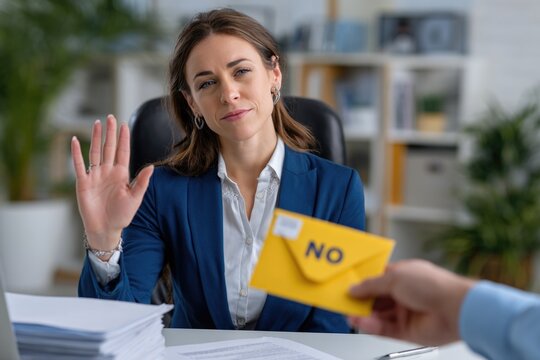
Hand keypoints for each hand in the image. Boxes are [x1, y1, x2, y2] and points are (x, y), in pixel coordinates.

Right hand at [71, 115, 153, 256]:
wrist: (106, 229)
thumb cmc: (122, 215)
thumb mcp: (135, 198)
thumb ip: (142, 182)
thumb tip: (152, 166)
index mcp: (121, 174)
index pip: (122, 152)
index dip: (123, 139)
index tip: (125, 125)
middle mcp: (108, 172)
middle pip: (109, 148)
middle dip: (110, 133)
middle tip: (111, 117)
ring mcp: (95, 176)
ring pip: (95, 152)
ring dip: (96, 138)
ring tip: (97, 123)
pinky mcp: (84, 183)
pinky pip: (79, 165)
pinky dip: (77, 153)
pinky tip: (76, 140)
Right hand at [348, 259, 474, 345]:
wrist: (455, 309)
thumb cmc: (433, 285)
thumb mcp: (394, 277)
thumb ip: (371, 285)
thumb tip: (354, 288)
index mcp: (402, 276)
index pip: (376, 279)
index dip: (361, 282)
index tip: (346, 284)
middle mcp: (403, 294)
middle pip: (375, 298)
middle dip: (359, 300)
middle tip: (343, 300)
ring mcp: (405, 312)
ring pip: (377, 315)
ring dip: (362, 314)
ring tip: (348, 313)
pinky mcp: (406, 331)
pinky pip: (383, 329)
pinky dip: (370, 326)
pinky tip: (360, 322)